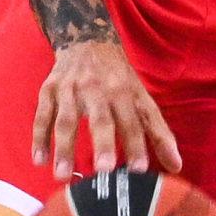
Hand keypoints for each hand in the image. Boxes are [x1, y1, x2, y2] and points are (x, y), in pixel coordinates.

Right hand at [31, 38, 181, 181]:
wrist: (86, 39)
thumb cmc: (118, 77)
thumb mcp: (141, 98)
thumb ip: (158, 132)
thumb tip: (176, 166)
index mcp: (123, 92)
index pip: (133, 121)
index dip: (136, 144)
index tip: (139, 169)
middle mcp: (97, 89)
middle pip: (100, 118)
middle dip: (102, 143)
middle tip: (103, 170)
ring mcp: (70, 90)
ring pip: (66, 120)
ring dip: (64, 148)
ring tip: (63, 176)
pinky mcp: (49, 91)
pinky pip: (42, 116)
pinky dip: (39, 138)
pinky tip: (39, 161)